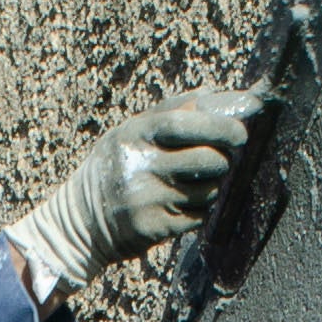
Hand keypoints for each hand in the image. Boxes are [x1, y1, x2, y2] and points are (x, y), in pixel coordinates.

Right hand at [4, 89, 260, 293]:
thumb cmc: (114, 168)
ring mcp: (147, 199)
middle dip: (224, 158)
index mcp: (132, 134)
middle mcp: (139, 165)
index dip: (218, 125)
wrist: (80, 224)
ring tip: (190, 183)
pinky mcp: (155, 228)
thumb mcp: (130, 132)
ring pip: (207, 189)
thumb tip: (218, 92)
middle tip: (223, 157)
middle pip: (206, 159)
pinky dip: (199, 210)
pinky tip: (179, 205)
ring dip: (211, 186)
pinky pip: (198, 216)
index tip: (240, 131)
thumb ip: (171, 111)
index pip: (183, 123)